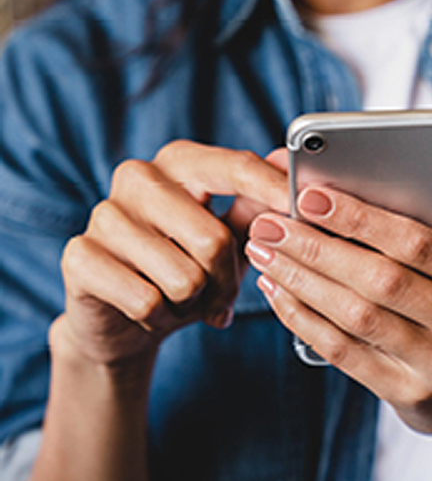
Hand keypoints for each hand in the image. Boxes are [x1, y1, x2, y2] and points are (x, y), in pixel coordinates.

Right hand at [58, 141, 289, 368]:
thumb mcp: (231, 236)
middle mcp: (138, 177)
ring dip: (194, 303)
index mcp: (180, 162)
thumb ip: (259, 204)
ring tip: (183, 299)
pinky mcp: (79, 257)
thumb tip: (290, 167)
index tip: (304, 208)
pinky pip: (147, 300)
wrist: (124, 318)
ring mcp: (103, 214)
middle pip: (214, 238)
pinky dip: (160, 317)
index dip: (274, 190)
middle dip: (228, 280)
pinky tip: (153, 311)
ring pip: (183, 277)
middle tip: (222, 295)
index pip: (236, 167)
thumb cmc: (187, 266)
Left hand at [245, 182, 431, 444]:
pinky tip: (280, 292)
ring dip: (302, 281)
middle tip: (271, 224)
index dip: (362, 219)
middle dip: (318, 248)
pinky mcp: (408, 395)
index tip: (311, 196)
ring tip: (265, 252)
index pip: (422, 244)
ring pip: (358, 318)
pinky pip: (345, 352)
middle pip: (382, 281)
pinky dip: (304, 319)